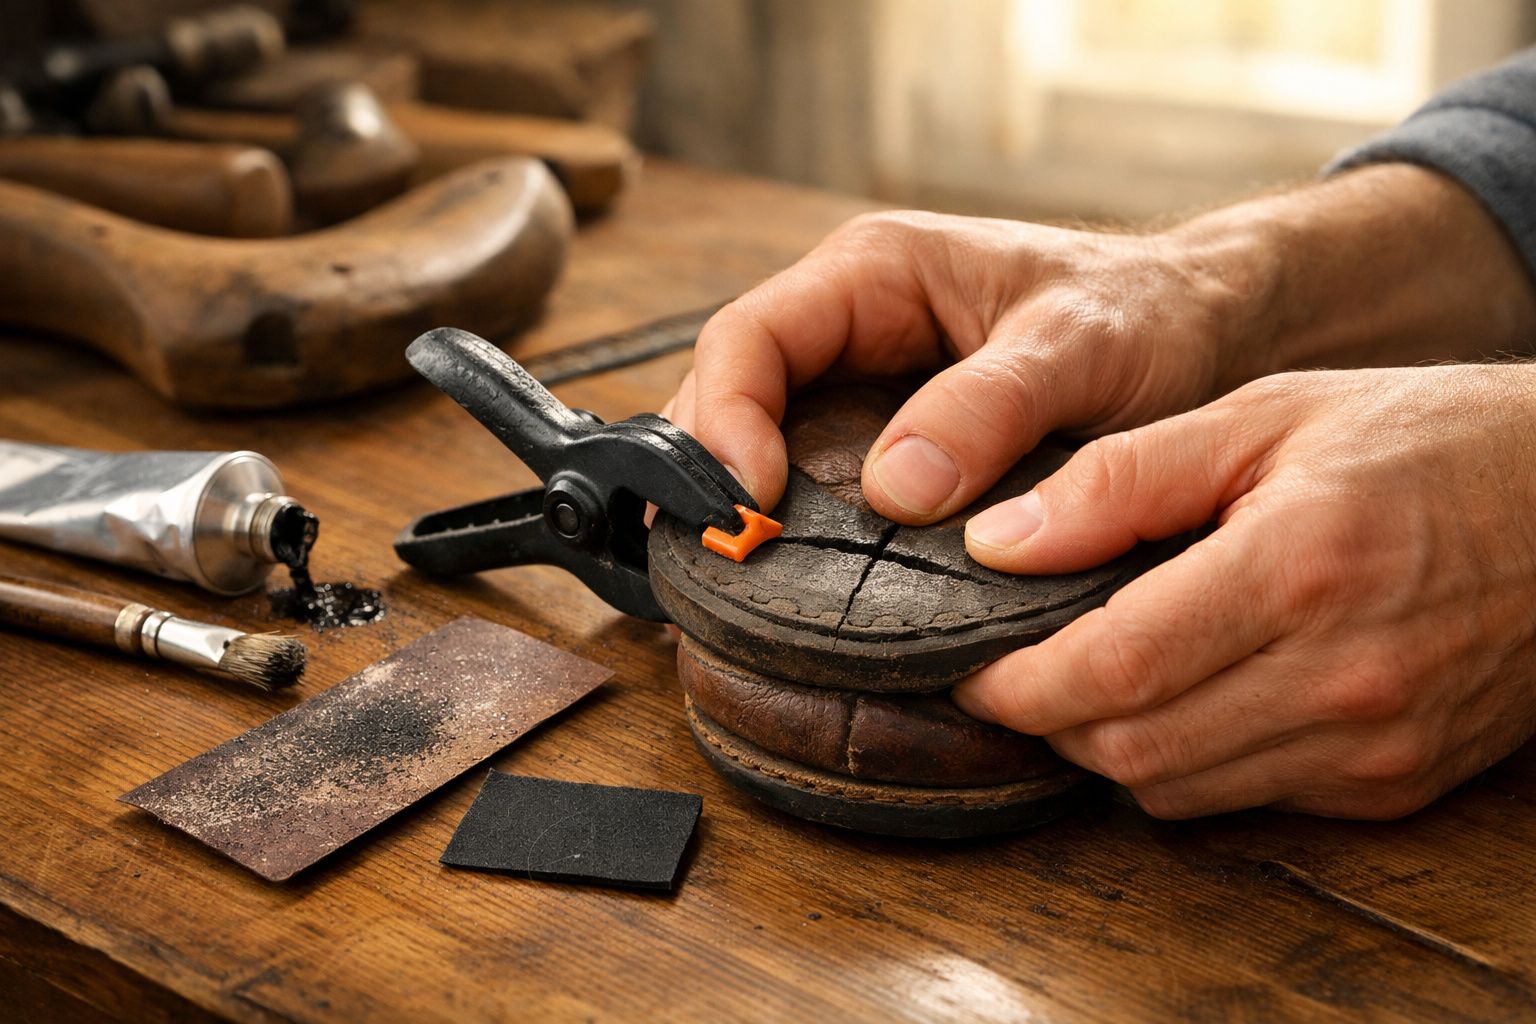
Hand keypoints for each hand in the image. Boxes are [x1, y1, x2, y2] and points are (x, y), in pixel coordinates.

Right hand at [666, 165, 1535, 523]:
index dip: (725, 420)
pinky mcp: (888, 440)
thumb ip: (991, 407)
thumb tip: (896, 491)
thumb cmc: (1147, 316)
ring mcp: (863, 387)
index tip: (751, 503)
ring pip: (761, 443)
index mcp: (873, 273)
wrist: (1206, 332)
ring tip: (735, 586)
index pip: (748, 337)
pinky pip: (813, 480)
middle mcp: (849, 326)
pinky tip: (793, 586)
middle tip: (721, 563)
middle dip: (709, 475)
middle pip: (731, 395)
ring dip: (739, 508)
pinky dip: (793, 530)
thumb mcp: (1081, 349)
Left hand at [953, 365, 1535, 818]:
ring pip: (1177, 790)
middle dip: (1048, 721)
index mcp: (1298, 567)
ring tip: (1095, 676)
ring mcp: (1375, 744)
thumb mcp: (1265, 416)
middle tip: (1016, 669)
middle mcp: (1341, 676)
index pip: (1110, 669)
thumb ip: (1123, 479)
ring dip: (1110, 746)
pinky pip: (1246, 799)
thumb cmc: (1421, 439)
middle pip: (1130, 747)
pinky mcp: (1394, 782)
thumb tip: (998, 543)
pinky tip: (1188, 694)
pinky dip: (1188, 760)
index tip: (965, 663)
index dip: (1013, 683)